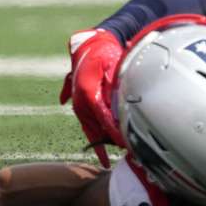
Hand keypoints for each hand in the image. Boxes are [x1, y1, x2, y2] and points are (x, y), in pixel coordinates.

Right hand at [59, 29, 125, 167]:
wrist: (89, 44)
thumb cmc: (104, 54)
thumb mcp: (115, 69)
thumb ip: (119, 89)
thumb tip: (127, 109)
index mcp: (87, 92)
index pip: (103, 119)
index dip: (115, 135)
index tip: (126, 147)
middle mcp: (79, 100)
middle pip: (93, 128)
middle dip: (104, 145)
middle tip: (116, 161)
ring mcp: (77, 102)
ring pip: (88, 127)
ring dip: (97, 142)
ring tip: (105, 161)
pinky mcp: (80, 102)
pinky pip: (87, 122)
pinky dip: (94, 133)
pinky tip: (98, 146)